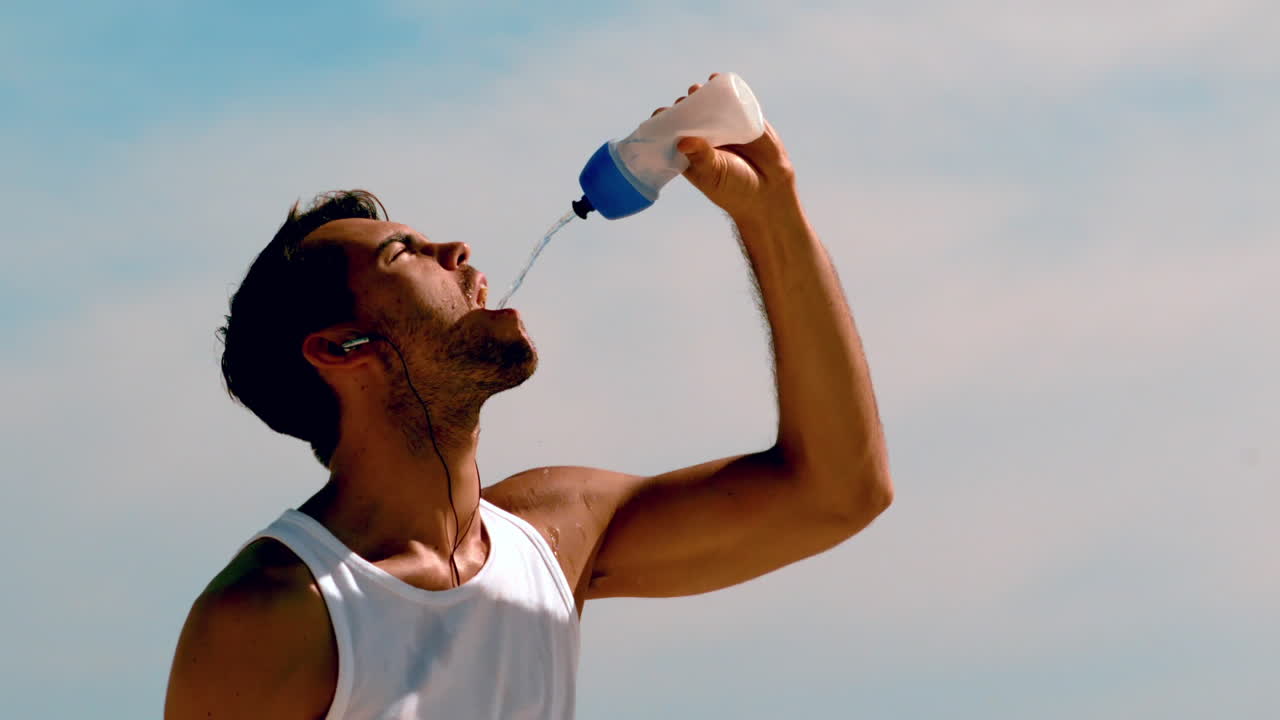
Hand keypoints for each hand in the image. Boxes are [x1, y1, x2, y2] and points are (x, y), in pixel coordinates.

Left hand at [653, 73, 798, 221]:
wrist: (769, 191)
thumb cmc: (734, 188)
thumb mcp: (714, 174)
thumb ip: (701, 157)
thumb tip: (682, 140)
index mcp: (691, 152)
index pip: (673, 133)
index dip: (665, 122)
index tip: (660, 114)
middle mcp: (706, 137)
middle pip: (689, 115)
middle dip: (682, 104)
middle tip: (680, 101)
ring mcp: (724, 127)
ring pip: (708, 105)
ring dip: (699, 93)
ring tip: (695, 89)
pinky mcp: (744, 119)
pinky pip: (732, 101)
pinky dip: (722, 88)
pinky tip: (715, 79)